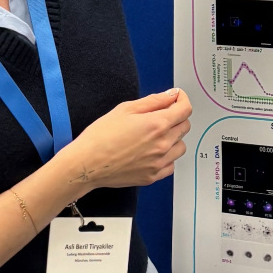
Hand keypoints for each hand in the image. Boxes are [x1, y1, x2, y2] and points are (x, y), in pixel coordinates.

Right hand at [71, 88, 192, 189]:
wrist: (87, 164)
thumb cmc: (101, 136)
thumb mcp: (125, 109)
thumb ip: (153, 101)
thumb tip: (171, 95)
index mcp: (157, 124)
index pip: (185, 109)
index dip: (182, 99)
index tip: (177, 98)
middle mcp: (163, 145)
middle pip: (185, 127)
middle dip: (177, 117)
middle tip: (161, 115)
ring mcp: (159, 163)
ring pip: (181, 147)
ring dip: (174, 138)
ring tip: (155, 136)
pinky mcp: (153, 177)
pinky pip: (171, 165)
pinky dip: (167, 157)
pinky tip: (152, 152)